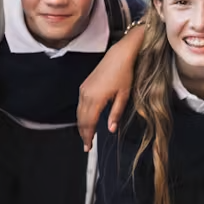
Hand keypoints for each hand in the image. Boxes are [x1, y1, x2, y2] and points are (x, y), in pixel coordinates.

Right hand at [77, 26, 142, 149]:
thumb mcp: (124, 95)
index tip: (88, 148)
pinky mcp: (84, 86)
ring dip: (81, 125)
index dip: (87, 137)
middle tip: (86, 146)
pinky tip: (87, 120)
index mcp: (96, 99)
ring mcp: (83, 89)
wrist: (118, 55)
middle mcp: (86, 95)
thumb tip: (110, 129)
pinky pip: (80, 105)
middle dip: (83, 134)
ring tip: (87, 136)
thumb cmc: (124, 73)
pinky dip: (82, 115)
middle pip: (81, 120)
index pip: (88, 123)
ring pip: (78, 113)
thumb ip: (116, 113)